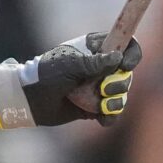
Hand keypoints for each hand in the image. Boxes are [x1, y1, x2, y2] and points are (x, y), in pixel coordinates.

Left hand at [29, 32, 144, 125]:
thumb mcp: (70, 65)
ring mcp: (99, 87)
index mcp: (96, 49)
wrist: (30, 100)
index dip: (132, 53)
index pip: (125, 43)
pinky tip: (101, 119)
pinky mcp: (95, 107)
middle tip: (103, 88)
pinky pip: (113, 112)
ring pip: (122, 94)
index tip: (126, 64)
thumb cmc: (46, 75)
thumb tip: (118, 57)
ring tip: (101, 105)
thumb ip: (94, 62)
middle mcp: (101, 67)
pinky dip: (110, 116)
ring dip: (115, 101)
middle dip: (120, 83)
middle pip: (127, 73)